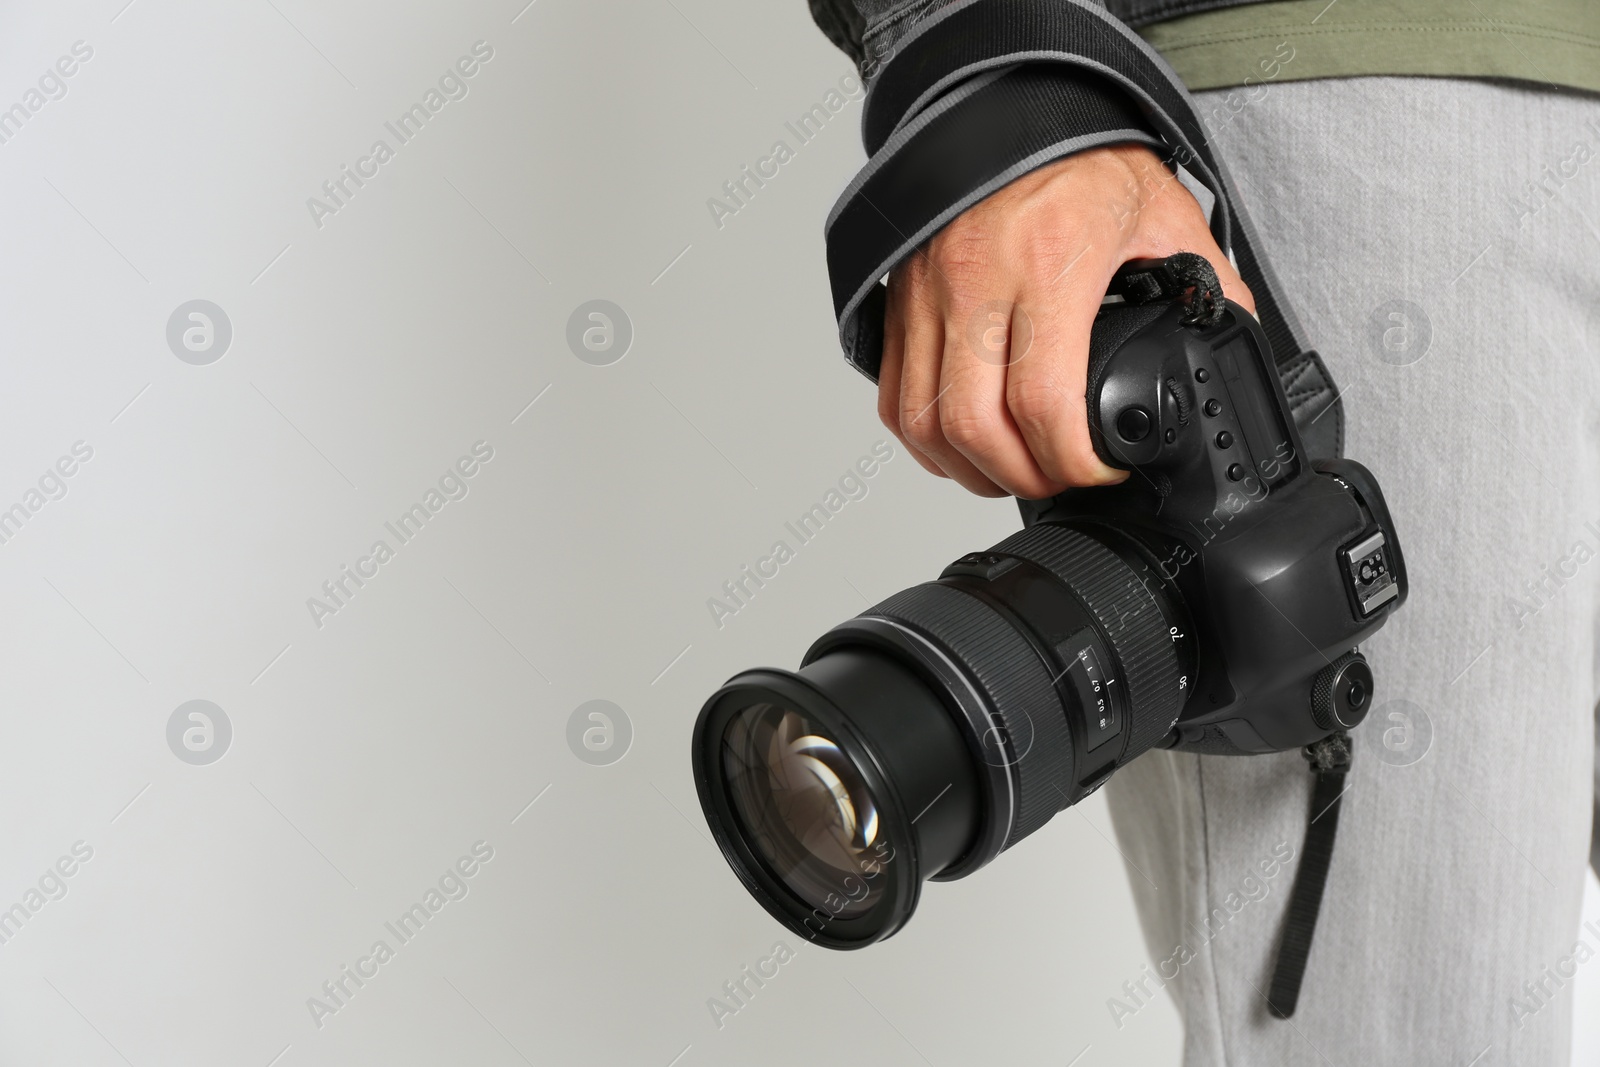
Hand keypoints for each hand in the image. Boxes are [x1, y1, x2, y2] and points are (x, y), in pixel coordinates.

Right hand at [878, 143, 1255, 497]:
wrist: (1009, 103)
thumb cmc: (1080, 153)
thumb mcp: (1161, 212)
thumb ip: (1205, 281)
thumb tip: (1234, 339)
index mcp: (1047, 264)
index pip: (1044, 401)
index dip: (1073, 462)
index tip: (1101, 470)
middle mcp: (975, 282)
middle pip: (974, 428)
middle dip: (1020, 478)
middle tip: (1057, 480)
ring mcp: (926, 294)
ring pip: (923, 423)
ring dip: (965, 469)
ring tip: (1009, 475)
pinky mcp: (898, 302)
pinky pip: (893, 397)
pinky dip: (924, 440)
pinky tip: (961, 446)